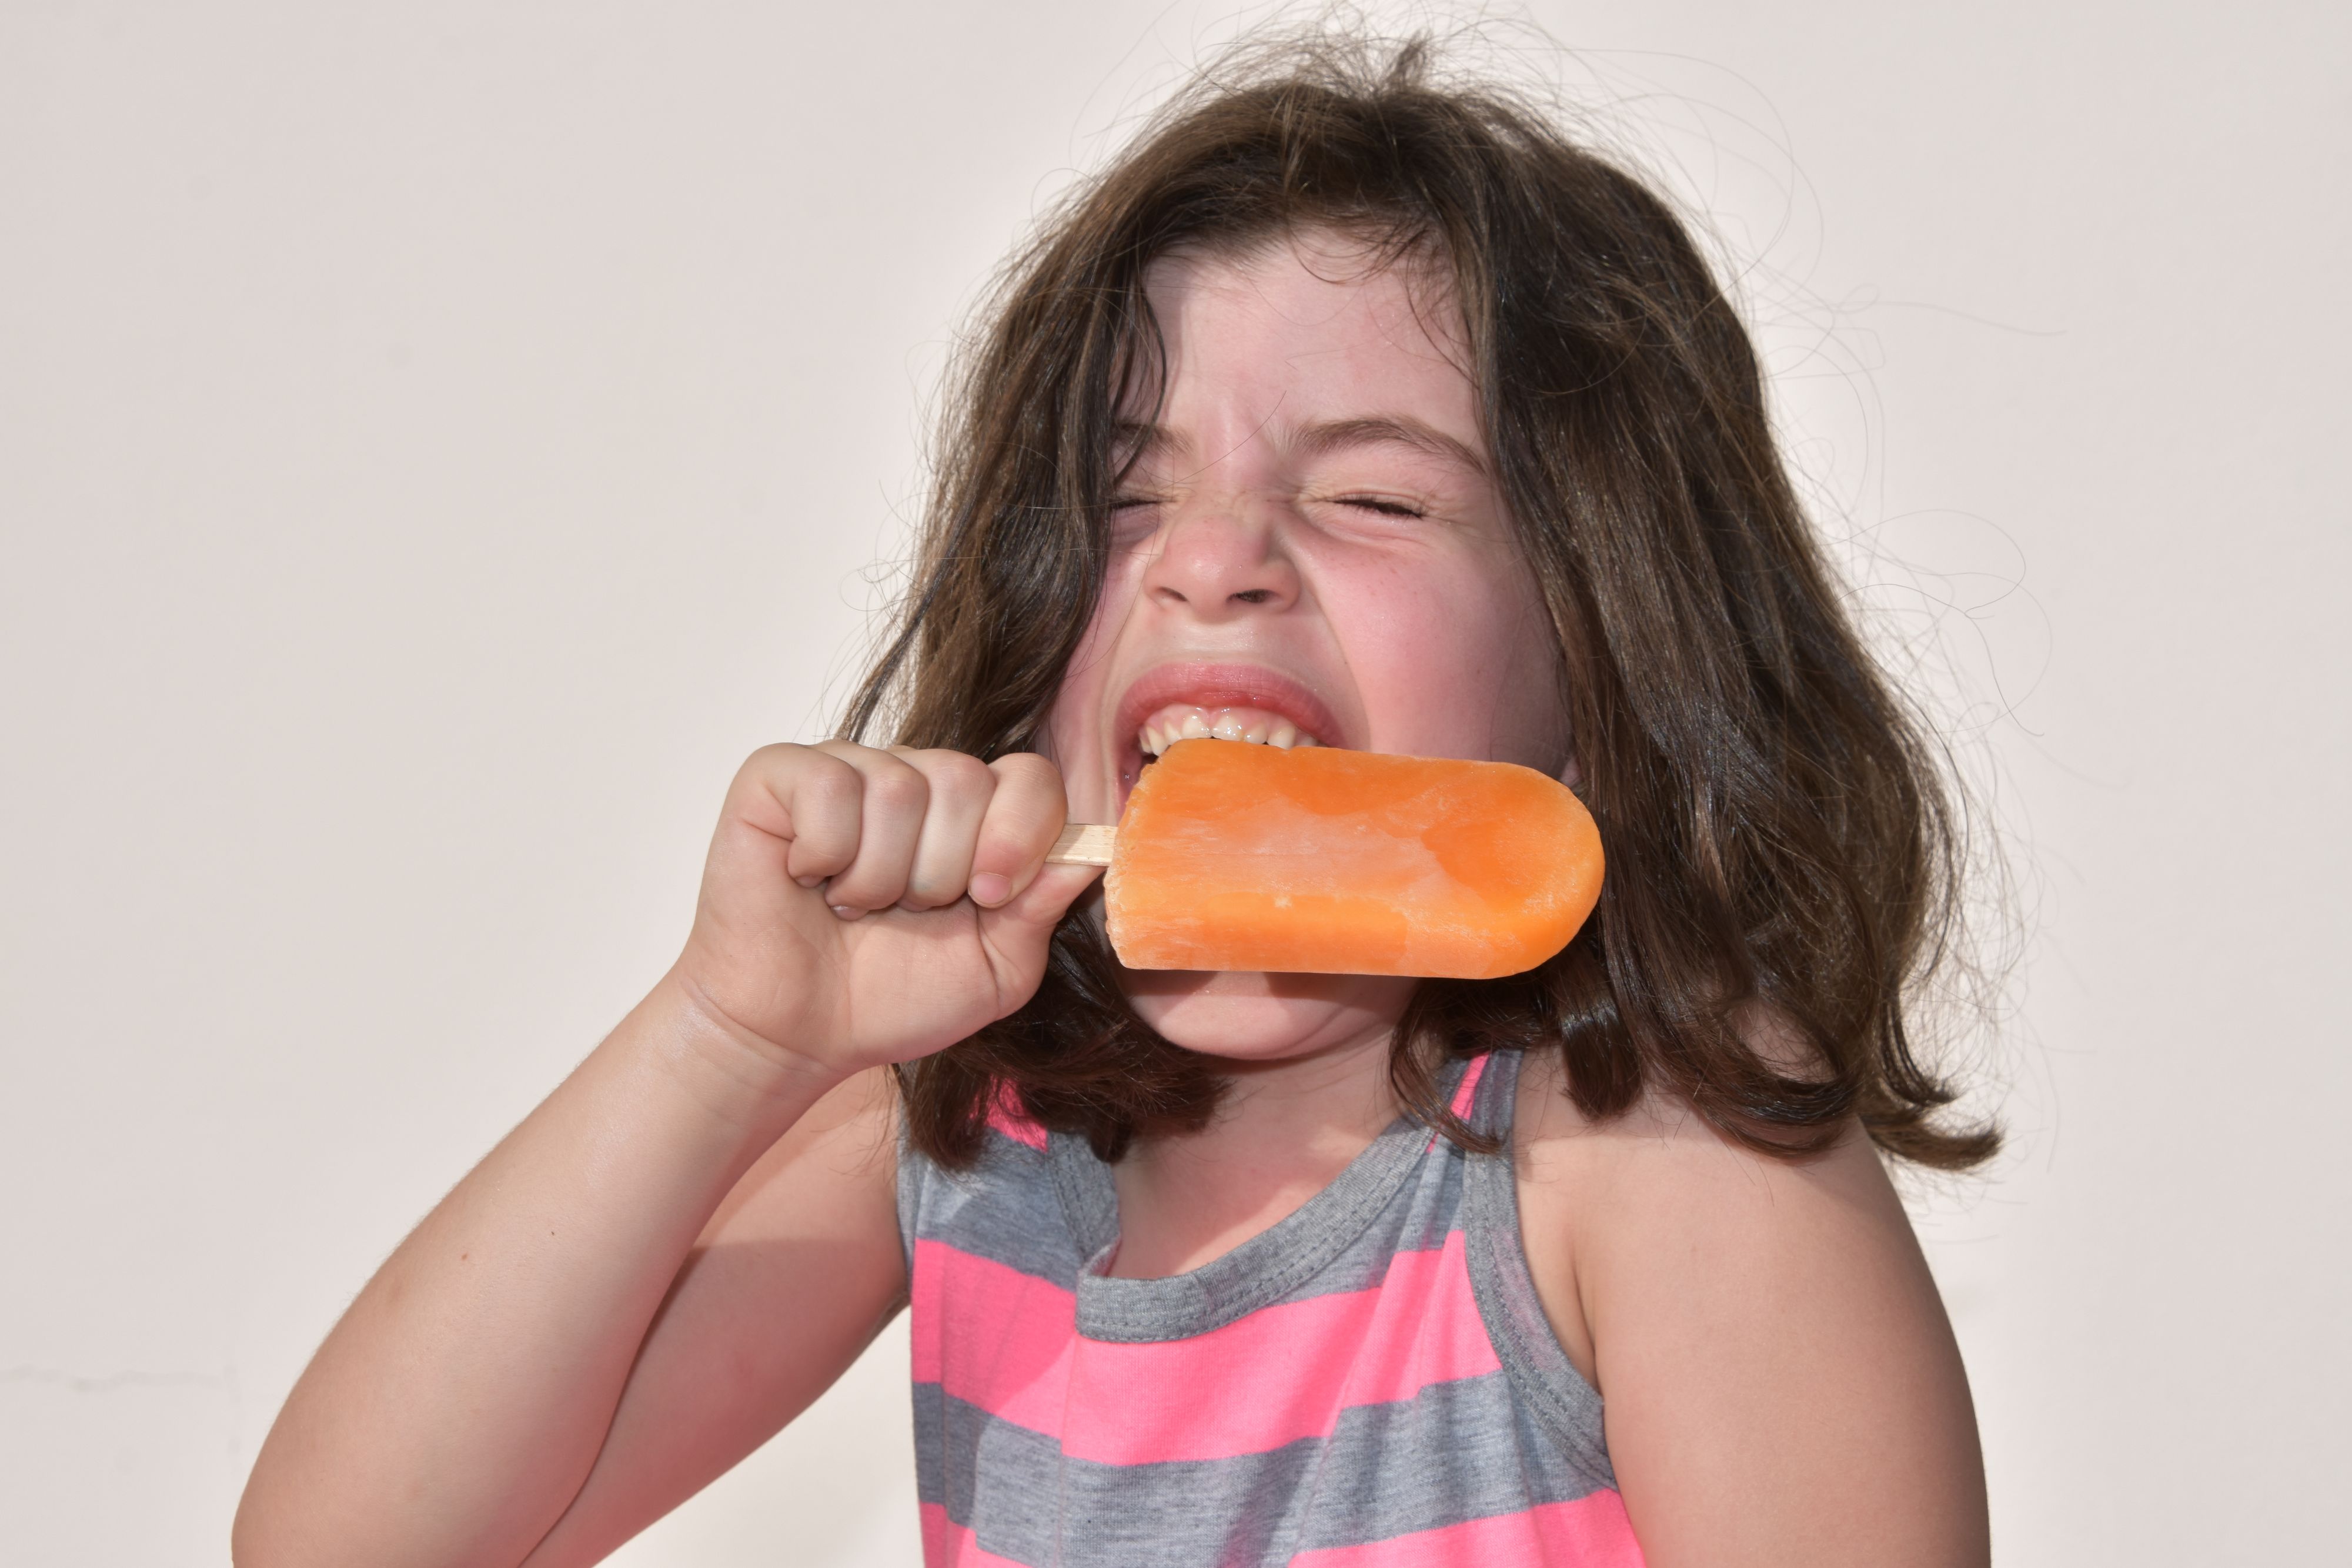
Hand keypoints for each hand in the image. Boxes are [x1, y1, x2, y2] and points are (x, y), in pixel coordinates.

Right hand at [666, 742, 1096, 1084]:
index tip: (990, 897)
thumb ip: (1044, 909)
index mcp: (976, 817)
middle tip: (904, 912)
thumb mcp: (996, 968)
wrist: (797, 1033)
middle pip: (966, 780)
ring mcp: (849, 770)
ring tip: (853, 905)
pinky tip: (808, 879)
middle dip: (942, 872)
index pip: (1030, 779)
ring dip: (879, 875)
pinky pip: (828, 786)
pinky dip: (823, 852)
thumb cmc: (892, 997)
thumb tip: (1092, 854)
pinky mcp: (780, 775)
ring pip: (897, 787)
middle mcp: (916, 778)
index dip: (1020, 835)